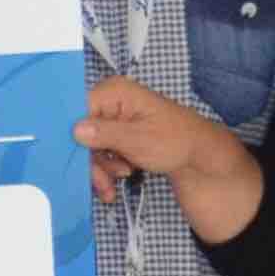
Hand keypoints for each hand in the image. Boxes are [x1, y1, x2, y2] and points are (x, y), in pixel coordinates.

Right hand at [73, 73, 268, 238]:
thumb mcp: (139, 139)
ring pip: (89, 146)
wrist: (199, 155)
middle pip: (82, 132)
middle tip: (104, 182)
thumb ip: (106, 134)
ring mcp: (113, 118)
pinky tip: (121, 177)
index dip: (75, 136)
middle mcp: (110, 102)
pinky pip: (100, 151)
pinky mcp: (116, 134)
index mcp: (116, 92)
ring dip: (101, 168)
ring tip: (121, 178)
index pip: (79, 110)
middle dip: (92, 160)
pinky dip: (107, 168)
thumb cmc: (176, 141)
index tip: (77, 159)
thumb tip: (75, 130)